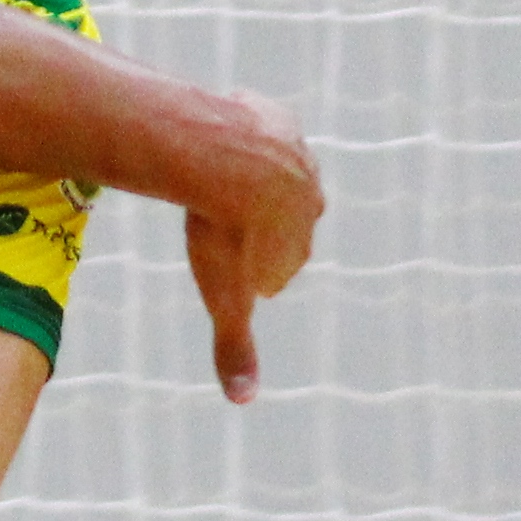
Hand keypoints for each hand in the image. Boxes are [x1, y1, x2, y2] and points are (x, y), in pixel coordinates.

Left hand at [179, 91, 319, 403]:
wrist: (223, 156)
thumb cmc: (223, 233)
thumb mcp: (224, 299)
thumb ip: (234, 348)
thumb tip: (242, 401)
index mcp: (300, 245)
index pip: (278, 268)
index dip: (249, 271)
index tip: (224, 264)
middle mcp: (311, 202)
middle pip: (280, 219)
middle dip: (252, 224)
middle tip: (215, 222)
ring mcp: (298, 157)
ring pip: (273, 173)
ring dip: (248, 178)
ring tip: (209, 181)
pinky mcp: (279, 118)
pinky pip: (260, 128)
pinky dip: (242, 134)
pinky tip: (212, 137)